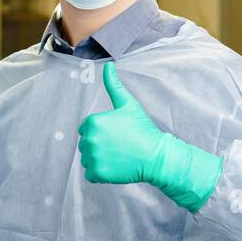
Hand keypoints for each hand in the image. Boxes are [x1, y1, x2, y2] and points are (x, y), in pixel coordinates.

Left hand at [78, 62, 221, 211]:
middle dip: (99, 145)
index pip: (86, 128)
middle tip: (119, 146)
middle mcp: (89, 139)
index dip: (102, 132)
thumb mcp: (128, 105)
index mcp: (92, 122)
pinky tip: (116, 167)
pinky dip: (101, 173)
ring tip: (118, 156)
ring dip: (99, 160)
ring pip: (87, 159)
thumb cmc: (143, 129)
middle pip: (85, 144)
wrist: (156, 156)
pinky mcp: (97, 173)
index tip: (117, 134)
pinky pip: (91, 174)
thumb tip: (109, 66)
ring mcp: (92, 158)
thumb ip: (114, 86)